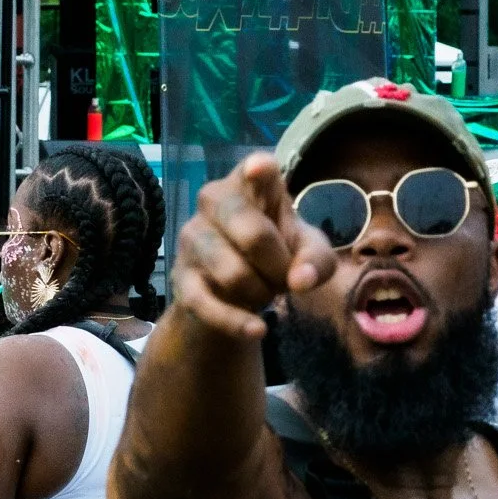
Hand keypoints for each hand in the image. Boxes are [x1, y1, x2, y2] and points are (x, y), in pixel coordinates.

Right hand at [172, 153, 336, 339]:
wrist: (234, 294)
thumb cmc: (274, 254)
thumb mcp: (307, 253)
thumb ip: (317, 260)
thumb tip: (301, 281)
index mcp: (251, 184)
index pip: (256, 168)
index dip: (260, 170)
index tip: (260, 169)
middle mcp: (214, 200)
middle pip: (253, 232)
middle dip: (278, 265)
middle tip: (284, 276)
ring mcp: (191, 237)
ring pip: (234, 273)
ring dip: (261, 292)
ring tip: (265, 291)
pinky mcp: (180, 278)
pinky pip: (207, 305)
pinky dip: (237, 323)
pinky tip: (258, 330)